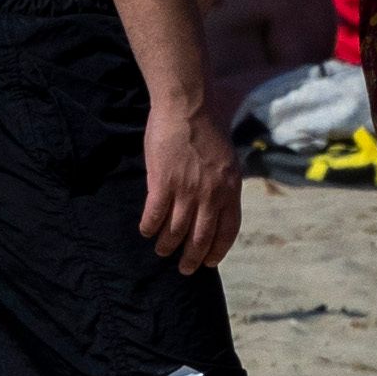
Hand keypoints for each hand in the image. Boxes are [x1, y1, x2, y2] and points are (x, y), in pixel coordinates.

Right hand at [135, 90, 239, 270]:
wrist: (188, 106)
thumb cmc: (207, 127)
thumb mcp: (227, 159)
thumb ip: (223, 184)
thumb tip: (217, 204)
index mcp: (230, 189)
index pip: (227, 231)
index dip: (217, 250)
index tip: (210, 262)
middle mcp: (211, 195)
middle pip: (201, 238)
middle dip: (192, 259)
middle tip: (185, 269)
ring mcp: (186, 191)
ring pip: (176, 231)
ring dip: (167, 245)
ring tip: (162, 251)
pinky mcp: (163, 183)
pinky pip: (154, 216)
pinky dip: (149, 228)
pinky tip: (146, 231)